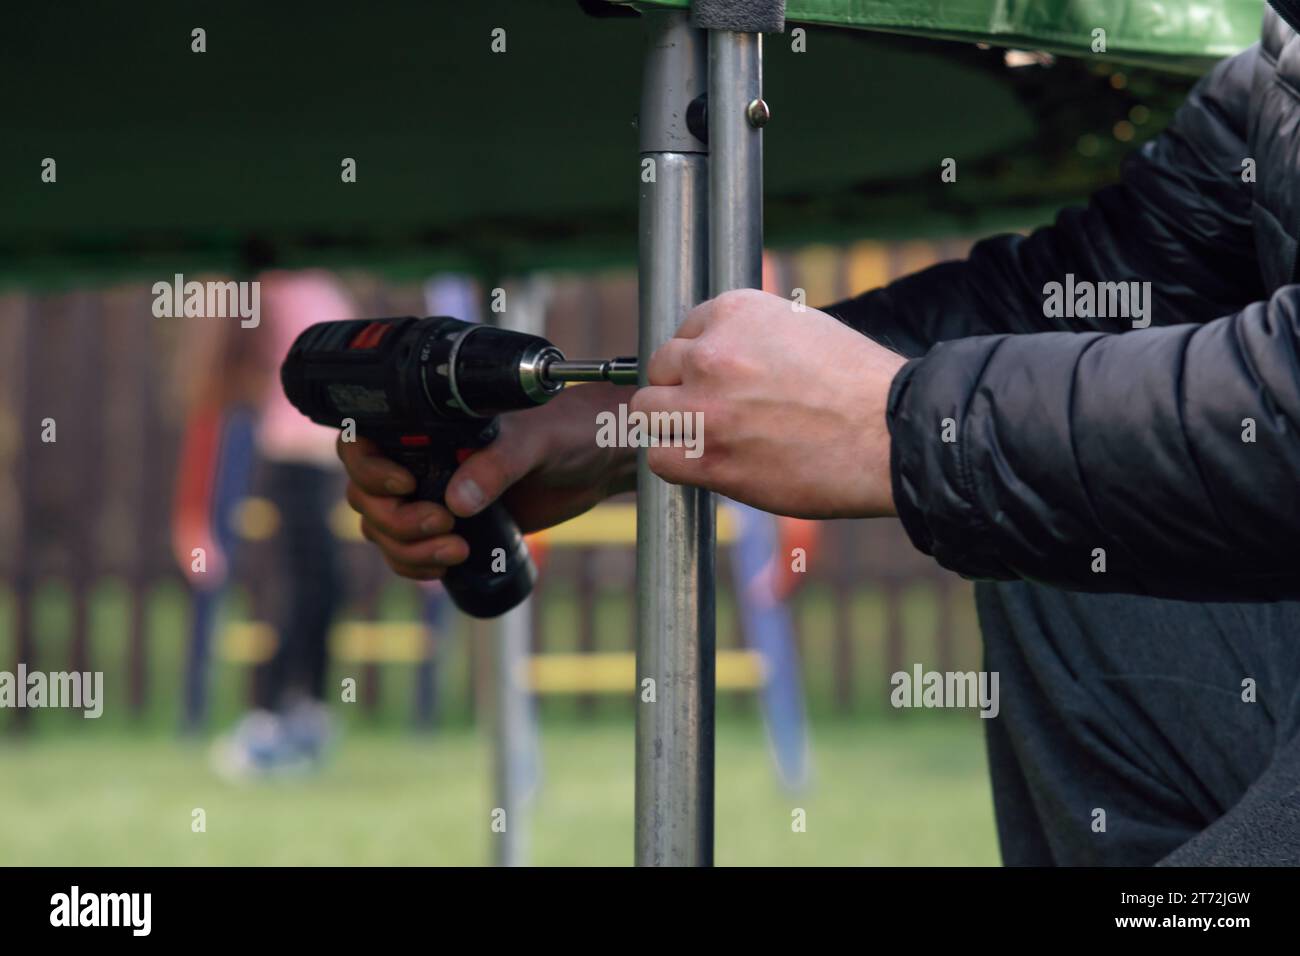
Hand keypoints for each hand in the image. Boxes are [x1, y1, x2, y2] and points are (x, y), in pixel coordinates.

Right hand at [339, 382, 635, 579]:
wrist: (597, 461)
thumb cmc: (569, 431)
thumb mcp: (536, 441)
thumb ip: (498, 465)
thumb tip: (456, 502)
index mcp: (429, 422)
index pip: (364, 441)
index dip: (369, 467)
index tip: (405, 484)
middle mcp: (422, 455)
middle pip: (368, 495)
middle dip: (396, 520)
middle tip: (444, 525)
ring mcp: (433, 492)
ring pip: (383, 529)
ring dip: (406, 548)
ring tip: (456, 552)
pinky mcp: (452, 526)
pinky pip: (408, 552)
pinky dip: (416, 564)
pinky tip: (447, 565)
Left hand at [632, 289, 906, 518]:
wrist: (890, 434)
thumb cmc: (860, 387)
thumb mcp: (803, 330)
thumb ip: (753, 338)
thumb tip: (722, 355)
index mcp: (735, 311)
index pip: (684, 332)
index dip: (698, 361)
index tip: (716, 380)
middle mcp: (712, 352)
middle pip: (660, 369)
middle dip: (681, 389)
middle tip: (711, 411)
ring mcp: (705, 406)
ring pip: (648, 411)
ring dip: (671, 424)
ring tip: (705, 438)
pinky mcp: (709, 457)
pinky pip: (658, 457)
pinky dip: (676, 462)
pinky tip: (704, 463)